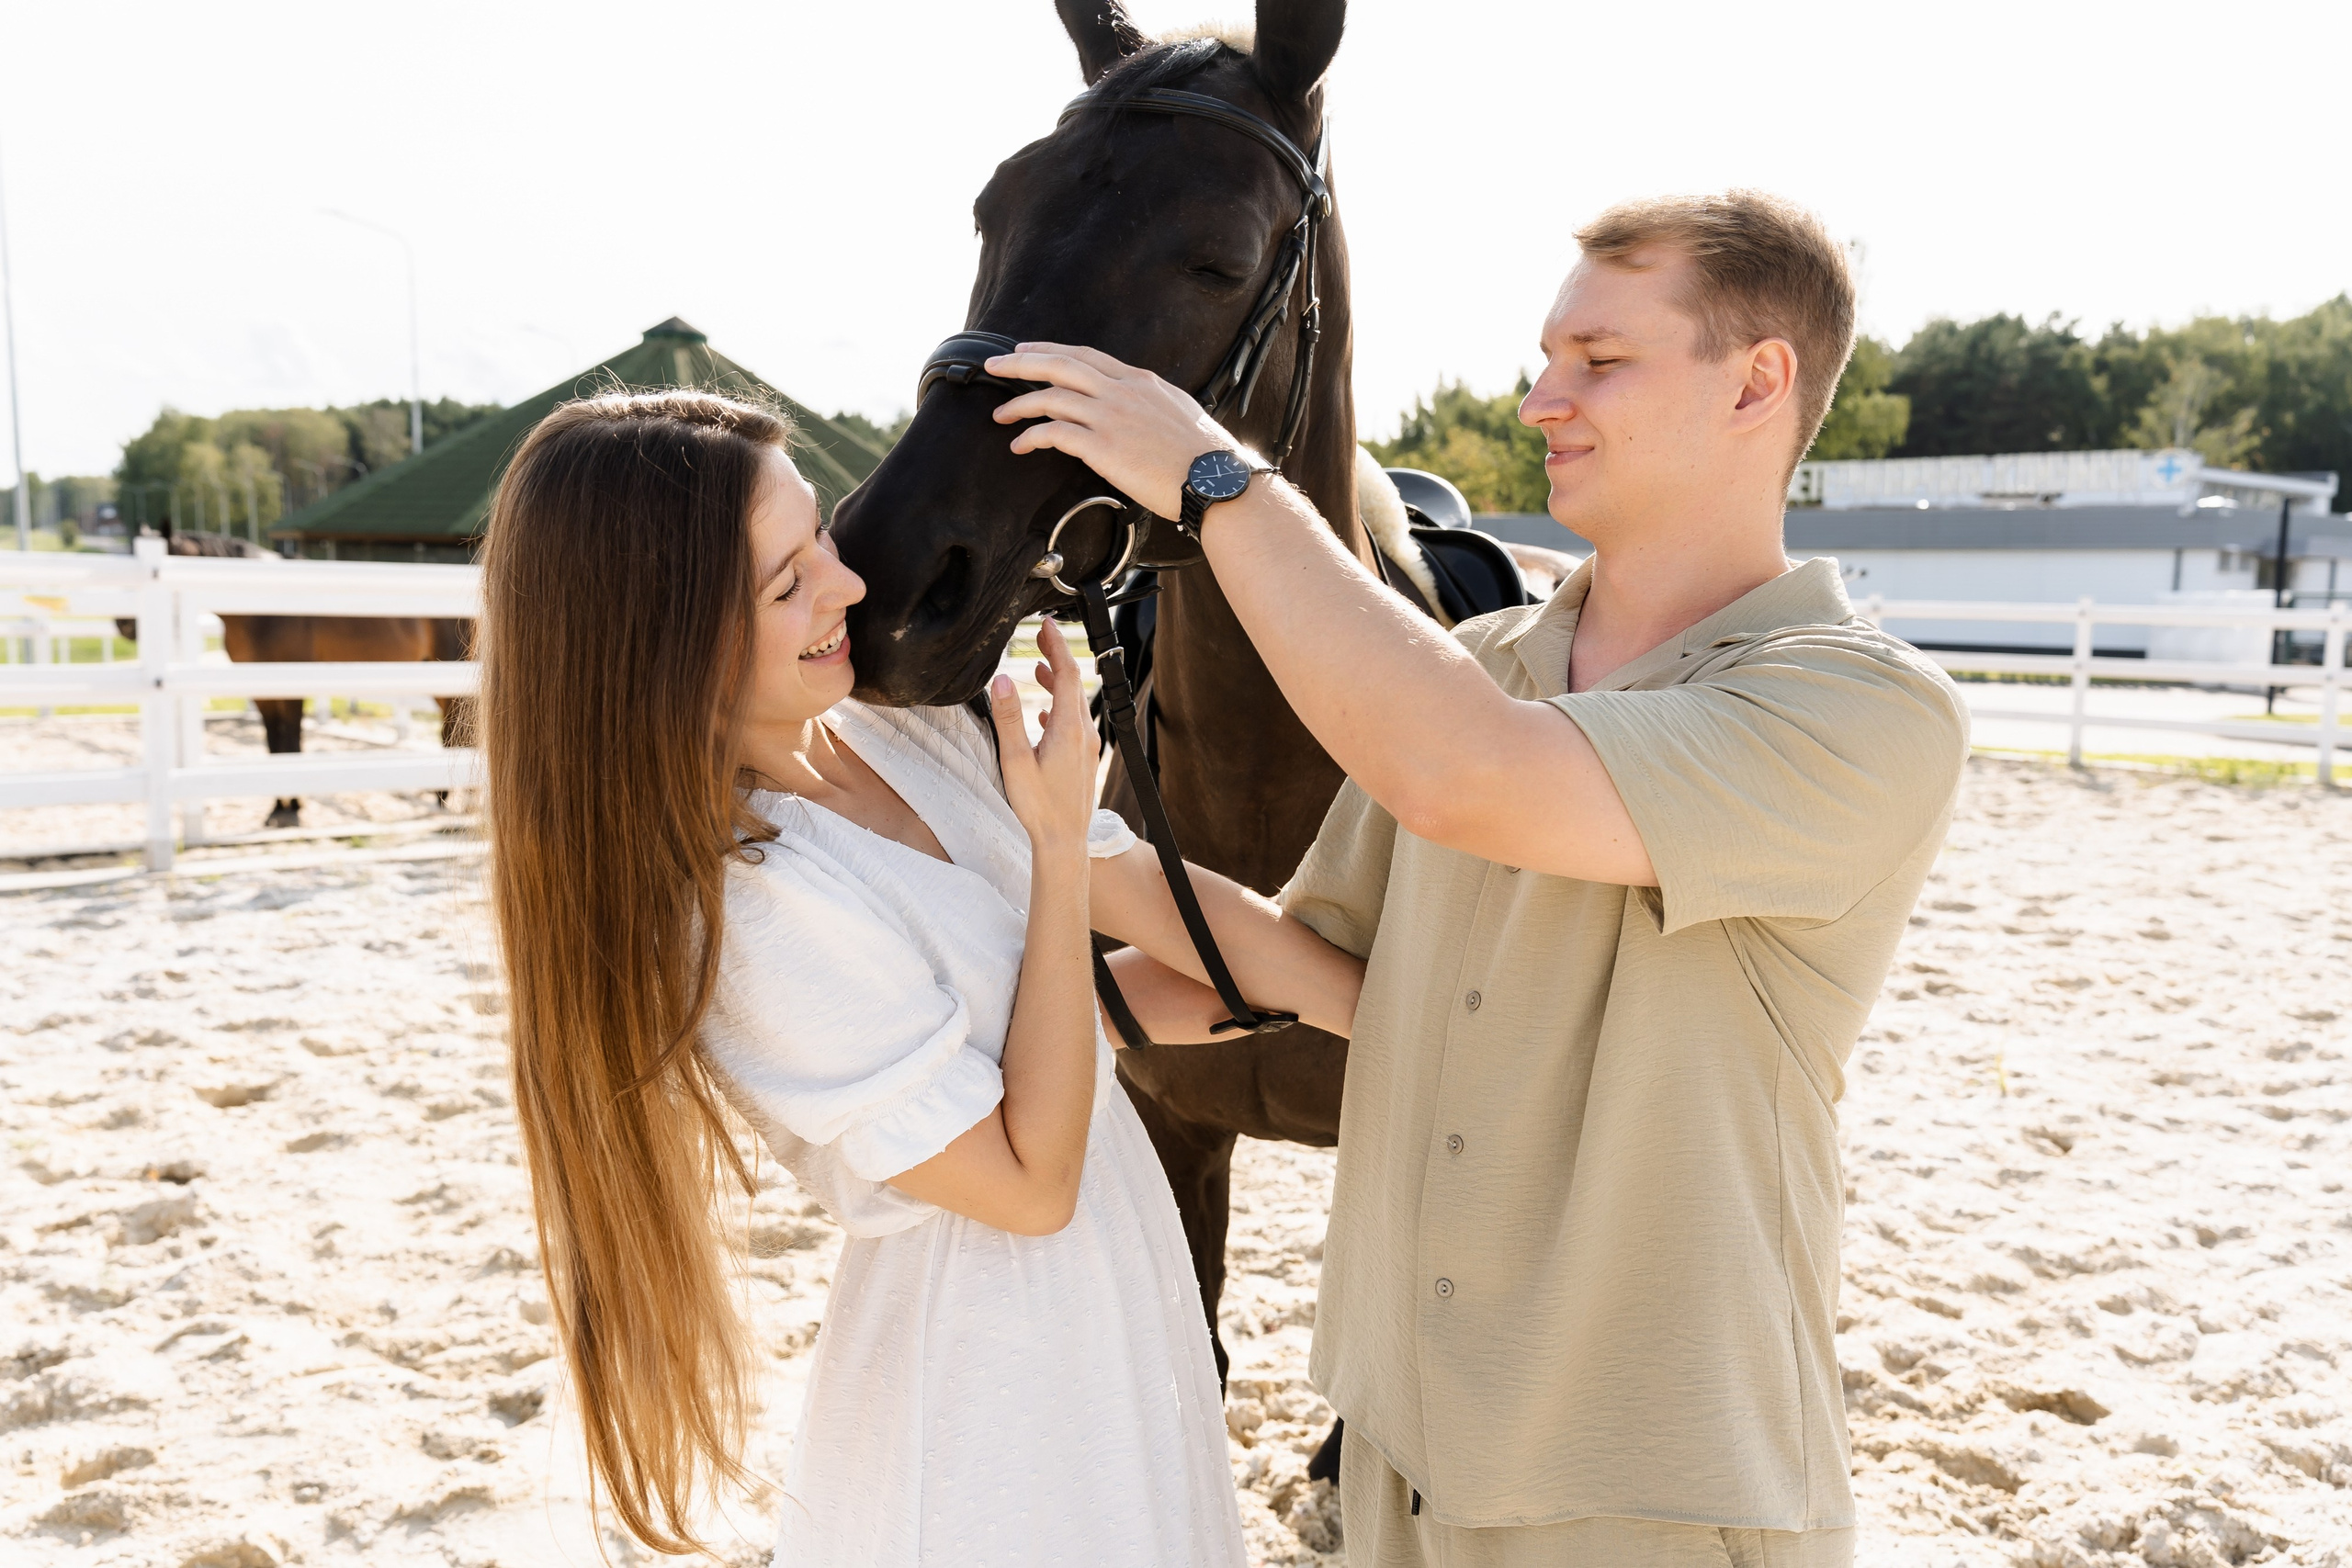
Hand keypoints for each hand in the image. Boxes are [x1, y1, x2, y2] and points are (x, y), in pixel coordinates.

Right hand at [987, 616, 1097, 854]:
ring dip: (1058, 683)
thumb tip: (1003, 678)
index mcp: (1068, 728)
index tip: (1047, 623)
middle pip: (1073, 684)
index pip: (1067, 673)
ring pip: (1074, 704)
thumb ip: (1008, 717)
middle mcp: (1084, 733)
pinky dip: (1060, 708)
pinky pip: (1074, 724)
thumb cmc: (1038, 805)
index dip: (1056, 645)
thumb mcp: (1015, 759)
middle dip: (1057, 657)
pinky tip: (1045, 715)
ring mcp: (1087, 748)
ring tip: (1039, 668)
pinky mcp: (1084, 760)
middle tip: (1041, 636)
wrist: (1064, 841)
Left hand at [988, 343, 1246, 517]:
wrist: (1216, 481)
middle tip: (994, 365)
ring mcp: (1111, 417)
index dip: (1052, 350)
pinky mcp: (1103, 447)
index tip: (1027, 350)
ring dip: (1019, 404)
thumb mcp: (1179, 412)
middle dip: (1021, 362)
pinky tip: (1020, 444)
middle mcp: (1122, 391)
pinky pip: (1054, 433)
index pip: (1087, 356)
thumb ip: (1152, 403)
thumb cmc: (1205, 457)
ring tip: (1000, 414)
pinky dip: (1031, 436)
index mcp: (1140, 381)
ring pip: (1051, 397)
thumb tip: (1139, 406)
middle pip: (1060, 365)